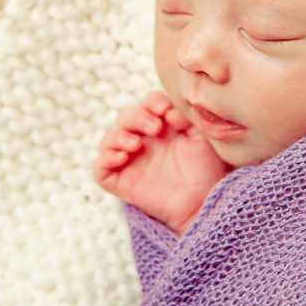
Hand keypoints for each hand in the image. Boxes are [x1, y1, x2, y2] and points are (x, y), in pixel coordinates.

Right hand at [94, 91, 231, 234]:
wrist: (202, 203)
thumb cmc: (205, 170)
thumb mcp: (203, 140)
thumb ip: (189, 120)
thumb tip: (171, 111)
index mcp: (162, 125)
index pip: (148, 104)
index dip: (152, 101)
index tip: (164, 109)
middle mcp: (143, 140)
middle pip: (126, 117)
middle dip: (137, 117)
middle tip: (155, 127)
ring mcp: (130, 160)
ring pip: (109, 140)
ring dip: (119, 136)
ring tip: (135, 144)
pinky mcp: (121, 182)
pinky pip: (101, 169)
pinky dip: (106, 160)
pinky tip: (122, 157)